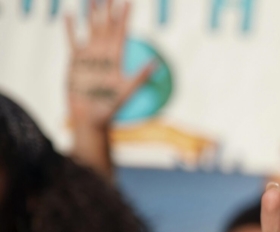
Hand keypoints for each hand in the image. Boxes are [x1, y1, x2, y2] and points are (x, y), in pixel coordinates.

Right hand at [66, 0, 152, 129]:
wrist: (90, 118)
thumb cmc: (110, 108)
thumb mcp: (127, 91)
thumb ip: (140, 76)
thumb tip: (155, 64)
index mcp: (116, 58)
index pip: (121, 32)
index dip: (124, 17)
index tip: (129, 2)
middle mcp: (103, 54)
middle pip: (106, 26)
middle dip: (108, 10)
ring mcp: (89, 56)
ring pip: (90, 29)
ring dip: (91, 14)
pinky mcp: (75, 61)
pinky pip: (72, 40)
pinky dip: (71, 28)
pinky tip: (71, 14)